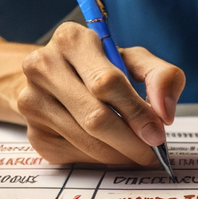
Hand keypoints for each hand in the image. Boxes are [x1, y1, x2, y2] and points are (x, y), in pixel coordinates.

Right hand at [18, 22, 185, 165]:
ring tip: (137, 153)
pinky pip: (75, 155)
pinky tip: (112, 150)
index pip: (106, 83)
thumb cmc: (100, 68)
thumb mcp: (133, 60)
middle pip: (95, 117)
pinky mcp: (34, 133)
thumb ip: (161, 76)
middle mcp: (43, 66)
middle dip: (130, 141)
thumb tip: (164, 114)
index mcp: (71, 39)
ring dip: (119, 154)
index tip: (157, 133)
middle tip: (151, 153)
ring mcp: (32, 101)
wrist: (54, 78)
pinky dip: (100, 159)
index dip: (136, 112)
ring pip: (86, 141)